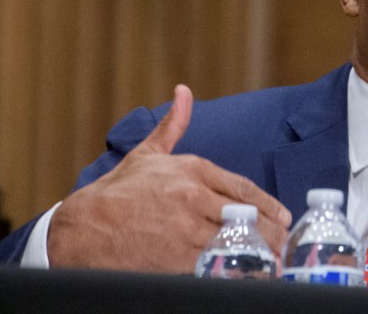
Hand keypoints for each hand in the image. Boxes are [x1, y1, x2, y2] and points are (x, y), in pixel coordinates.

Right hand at [47, 84, 292, 271]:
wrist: (81, 229)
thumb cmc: (115, 193)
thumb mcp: (147, 154)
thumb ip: (173, 125)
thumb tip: (183, 92)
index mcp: (191, 169)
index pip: (244, 189)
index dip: (269, 206)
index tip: (283, 216)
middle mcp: (193, 195)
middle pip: (248, 217)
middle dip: (271, 232)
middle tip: (285, 243)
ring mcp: (187, 227)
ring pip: (237, 241)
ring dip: (259, 253)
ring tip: (274, 262)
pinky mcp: (178, 257)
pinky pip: (216, 265)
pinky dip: (234, 270)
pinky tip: (246, 275)